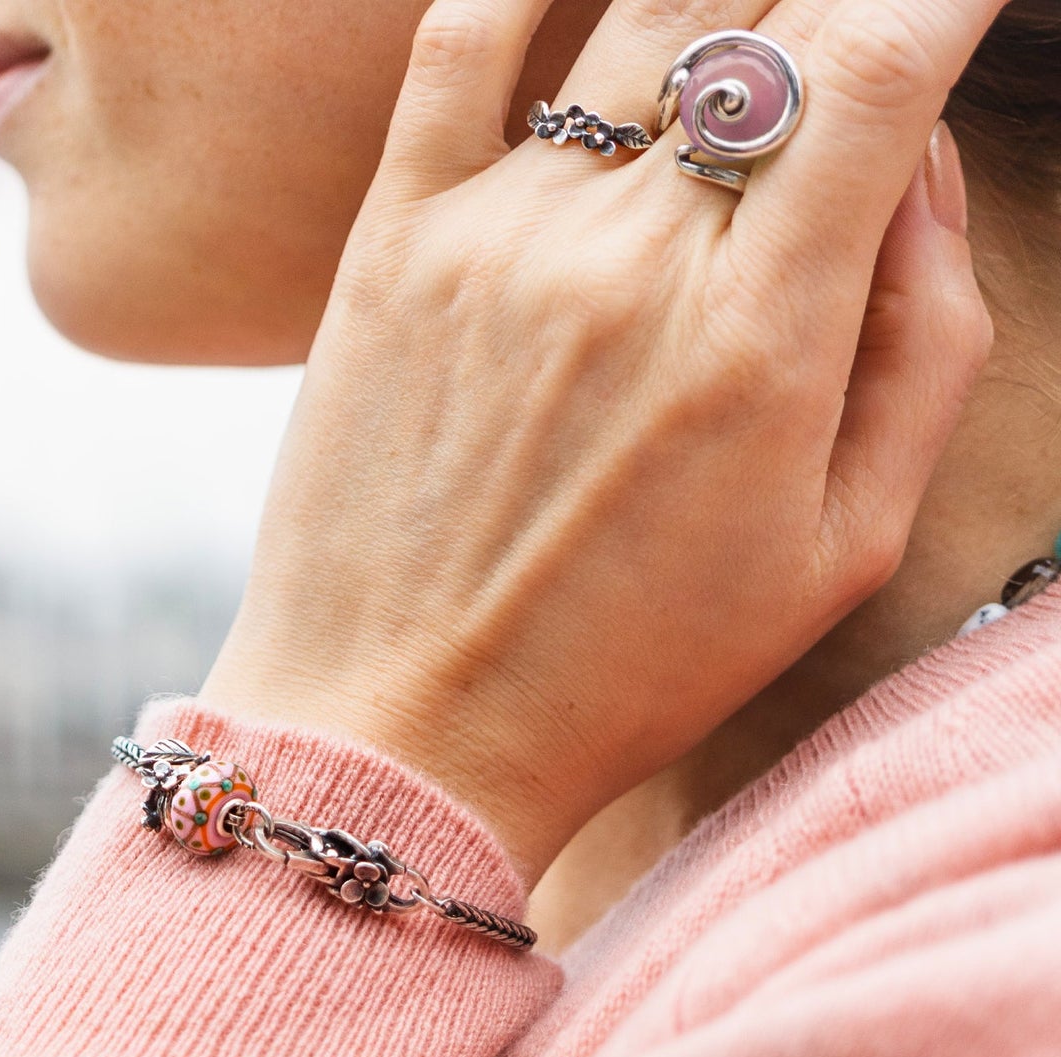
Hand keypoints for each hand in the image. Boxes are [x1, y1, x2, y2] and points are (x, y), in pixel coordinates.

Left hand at [202, 0, 997, 880]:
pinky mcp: (390, 242)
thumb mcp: (843, 548)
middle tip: (850, 44)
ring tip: (754, 26)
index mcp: (757, 331)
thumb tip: (919, 166)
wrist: (396, 728)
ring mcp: (497, 235)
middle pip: (767, 21)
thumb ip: (923, 345)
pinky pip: (456, 43)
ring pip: (638, 13)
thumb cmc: (629, 661)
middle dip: (837, 8)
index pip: (881, 64)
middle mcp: (626, 254)